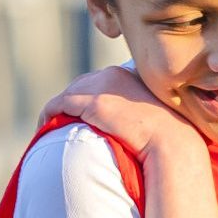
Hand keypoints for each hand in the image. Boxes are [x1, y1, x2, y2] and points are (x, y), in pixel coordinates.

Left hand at [40, 69, 194, 156]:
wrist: (173, 143)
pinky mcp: (93, 102)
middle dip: (71, 100)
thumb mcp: (157, 117)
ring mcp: (103, 87)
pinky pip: (61, 104)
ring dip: (58, 108)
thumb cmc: (172, 138)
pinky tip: (44, 125)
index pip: (102, 80)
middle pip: (82, 84)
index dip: (89, 95)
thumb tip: (136, 128)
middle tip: (62, 119)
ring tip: (49, 123)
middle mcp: (115, 75)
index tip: (83, 112)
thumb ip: (143, 113)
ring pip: (69, 93)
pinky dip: (50, 113)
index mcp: (132, 74)